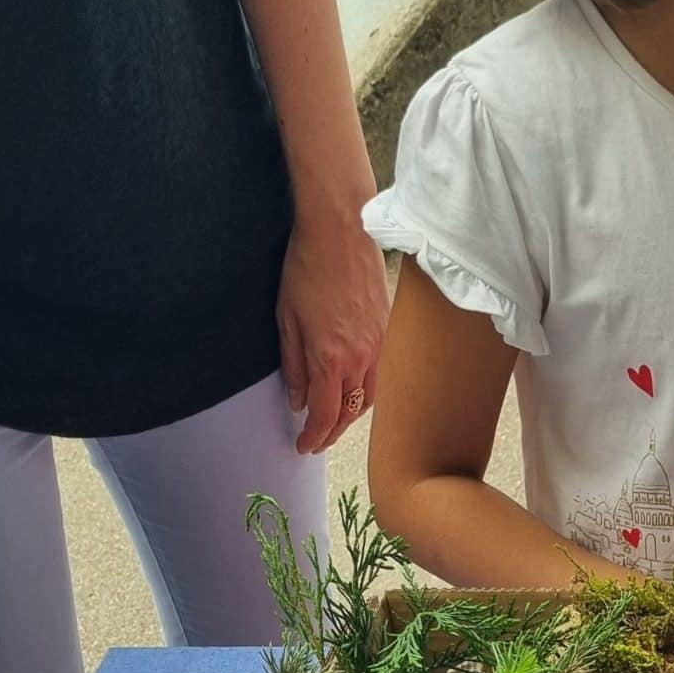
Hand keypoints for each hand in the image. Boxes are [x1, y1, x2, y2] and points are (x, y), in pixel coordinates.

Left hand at [278, 209, 389, 454]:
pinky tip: (352, 389)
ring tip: (334, 419)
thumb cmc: (308, 266)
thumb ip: (293, 365)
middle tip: (316, 439)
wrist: (341, 227)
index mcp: (330, 359)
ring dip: (350, 415)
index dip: (313, 437)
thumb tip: (298, 400)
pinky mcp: (387, 331)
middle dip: (332, 432)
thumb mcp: (286, 318)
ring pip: (367, 398)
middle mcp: (360, 359)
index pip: (325, 416)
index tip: (303, 445)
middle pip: (350, 414)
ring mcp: (378, 346)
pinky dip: (364, 391)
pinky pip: (378, 375)